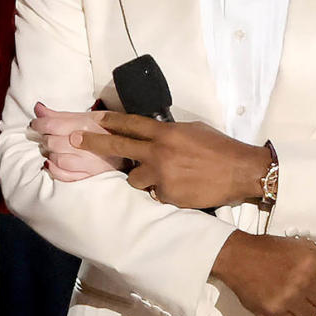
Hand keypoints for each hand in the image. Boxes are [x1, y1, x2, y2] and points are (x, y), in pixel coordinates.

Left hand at [29, 103, 121, 180]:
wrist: (135, 148)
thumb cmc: (109, 131)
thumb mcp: (88, 116)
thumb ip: (61, 115)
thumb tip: (38, 108)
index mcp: (87, 125)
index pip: (51, 125)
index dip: (38, 124)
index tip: (36, 124)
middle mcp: (88, 145)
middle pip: (52, 143)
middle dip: (45, 139)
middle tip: (46, 136)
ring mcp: (89, 163)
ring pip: (57, 159)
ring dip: (50, 154)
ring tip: (53, 149)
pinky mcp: (90, 176)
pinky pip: (65, 176)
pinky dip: (55, 170)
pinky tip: (53, 163)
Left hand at [71, 112, 270, 207]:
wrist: (240, 171)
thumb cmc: (219, 148)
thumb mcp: (193, 130)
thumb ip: (169, 132)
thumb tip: (153, 134)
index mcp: (166, 133)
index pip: (131, 124)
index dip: (110, 121)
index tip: (95, 119)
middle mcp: (159, 153)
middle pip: (117, 147)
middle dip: (93, 143)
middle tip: (75, 140)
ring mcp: (161, 176)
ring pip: (135, 179)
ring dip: (143, 178)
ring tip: (164, 176)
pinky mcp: (168, 195)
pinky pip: (155, 194)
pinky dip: (163, 192)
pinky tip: (180, 188)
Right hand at [210, 231, 315, 315]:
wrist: (236, 256)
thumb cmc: (269, 250)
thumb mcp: (303, 247)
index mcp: (311, 262)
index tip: (310, 275)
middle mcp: (301, 281)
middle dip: (312, 293)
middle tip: (296, 283)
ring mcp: (287, 299)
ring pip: (310, 315)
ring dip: (301, 306)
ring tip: (287, 293)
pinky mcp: (273, 312)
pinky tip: (278, 303)